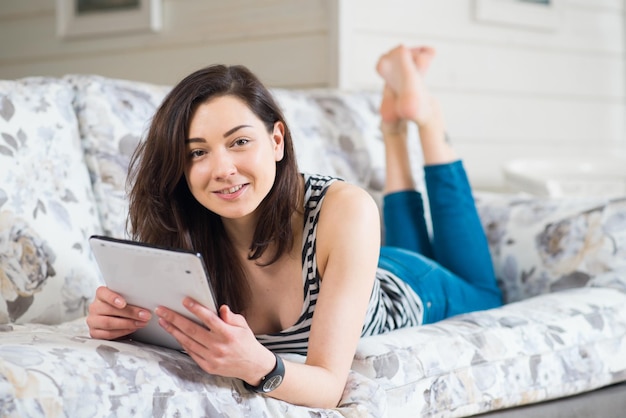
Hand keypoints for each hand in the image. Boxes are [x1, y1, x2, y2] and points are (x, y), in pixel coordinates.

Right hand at [86, 286, 150, 339]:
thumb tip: (147, 301)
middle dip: (130, 313)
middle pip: (110, 310)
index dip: (113, 298)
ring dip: (128, 324)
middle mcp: (95, 307)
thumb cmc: (120, 305)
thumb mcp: (125, 298)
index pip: (103, 293)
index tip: (123, 303)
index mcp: (101, 294)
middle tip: (145, 315)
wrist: (112, 317)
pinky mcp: (94, 332)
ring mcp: (93, 320)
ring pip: (109, 323)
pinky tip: (132, 329)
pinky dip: (122, 332)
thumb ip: (131, 297)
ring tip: (141, 323)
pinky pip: (108, 334)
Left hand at [155, 300, 275, 383]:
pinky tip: (175, 335)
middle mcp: (218, 346)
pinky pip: (191, 353)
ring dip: (173, 331)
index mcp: (228, 334)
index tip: (185, 301)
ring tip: (163, 321)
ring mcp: (212, 357)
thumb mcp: (243, 326)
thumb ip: (231, 317)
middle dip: (174, 319)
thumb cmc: (246, 343)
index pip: (208, 318)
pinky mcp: (208, 366)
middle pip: (192, 330)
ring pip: (188, 342)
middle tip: (162, 311)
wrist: (252, 366)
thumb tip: (221, 308)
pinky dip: (181, 343)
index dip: (196, 309)